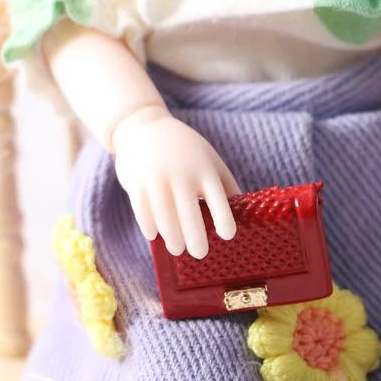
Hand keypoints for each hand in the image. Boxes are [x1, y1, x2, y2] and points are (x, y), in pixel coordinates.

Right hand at [111, 106, 240, 258]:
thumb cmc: (186, 149)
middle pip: (189, 215)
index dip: (224, 219)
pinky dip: (149, 226)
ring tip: (177, 249)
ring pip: (165, 217)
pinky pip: (142, 211)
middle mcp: (181, 175)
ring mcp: (157, 178)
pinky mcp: (136, 183)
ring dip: (172, 237)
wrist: (146, 127)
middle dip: (196, 239)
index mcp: (204, 169)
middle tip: (200, 254)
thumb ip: (225, 183)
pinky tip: (154, 235)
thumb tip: (244, 210)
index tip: (227, 235)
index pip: (218, 199)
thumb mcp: (209, 158)